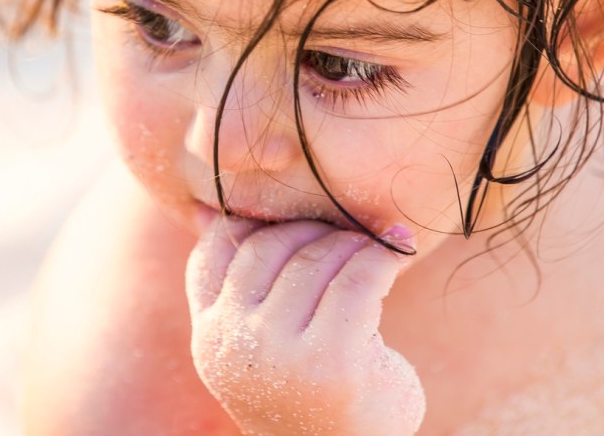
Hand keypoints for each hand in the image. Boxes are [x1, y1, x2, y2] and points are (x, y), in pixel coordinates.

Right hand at [185, 216, 425, 435]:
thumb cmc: (304, 393)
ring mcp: (279, 354)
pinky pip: (358, 280)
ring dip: (352, 242)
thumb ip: (234, 285)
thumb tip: (205, 210)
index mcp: (208, 338)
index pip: (212, 253)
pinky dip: (383, 258)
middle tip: (349, 232)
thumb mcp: (252, 341)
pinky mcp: (333, 361)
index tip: (297, 226)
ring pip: (315, 258)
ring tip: (376, 244)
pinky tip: (398, 251)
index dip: (255, 225)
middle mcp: (233, 344)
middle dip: (314, 230)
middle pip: (269, 246)